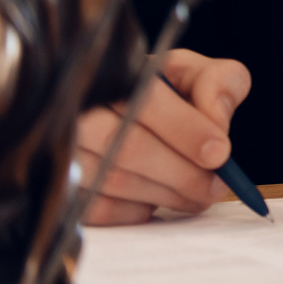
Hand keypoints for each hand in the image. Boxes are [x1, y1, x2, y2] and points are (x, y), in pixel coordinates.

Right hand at [76, 49, 251, 225]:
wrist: (128, 113)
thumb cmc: (166, 92)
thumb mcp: (197, 74)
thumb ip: (220, 83)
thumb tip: (217, 121)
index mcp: (118, 72)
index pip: (147, 101)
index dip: (186, 130)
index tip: (219, 153)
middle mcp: (80, 108)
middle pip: (129, 147)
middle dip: (183, 173)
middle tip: (215, 186)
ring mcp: (64, 147)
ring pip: (114, 181)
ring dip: (166, 195)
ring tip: (198, 195)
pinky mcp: (62, 184)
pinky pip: (96, 208)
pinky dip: (135, 211)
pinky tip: (156, 200)